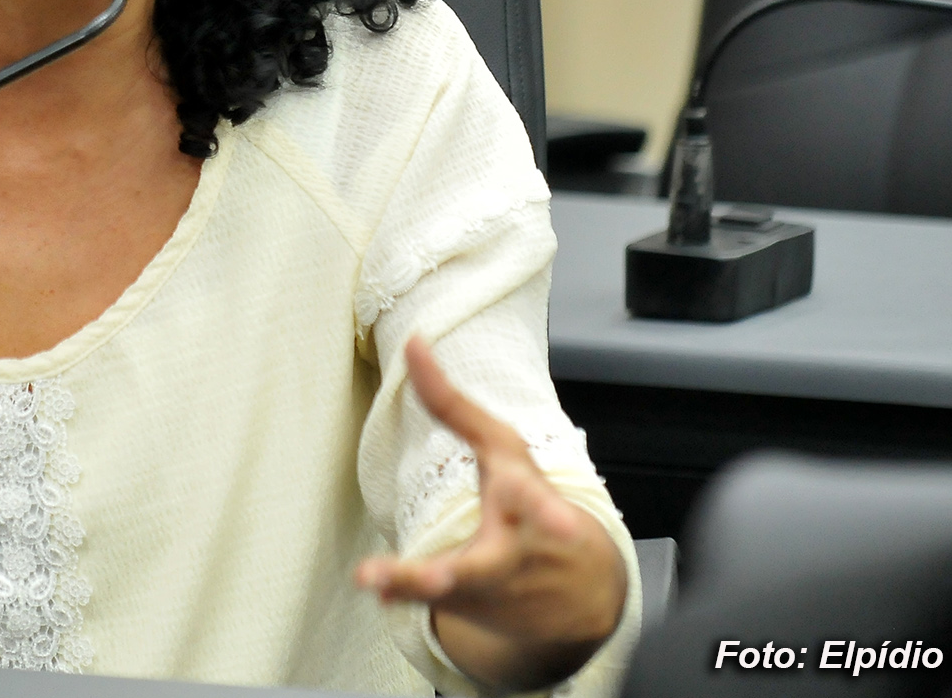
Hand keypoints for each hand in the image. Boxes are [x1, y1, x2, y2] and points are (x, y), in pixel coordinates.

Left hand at [355, 338, 625, 694]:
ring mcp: (491, 590)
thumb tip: (411, 343)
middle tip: (441, 578)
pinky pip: (430, 606)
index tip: (565, 527)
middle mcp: (512, 554)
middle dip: (459, 572)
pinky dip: (403, 595)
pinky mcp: (469, 609)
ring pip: (448, 592)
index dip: (549, 514)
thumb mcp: (503, 450)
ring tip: (372, 579)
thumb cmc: (529, 505)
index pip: (538, 504)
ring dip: (410, 585)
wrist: (579, 592)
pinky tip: (380, 591)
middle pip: (484, 567)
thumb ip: (452, 402)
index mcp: (529, 506)